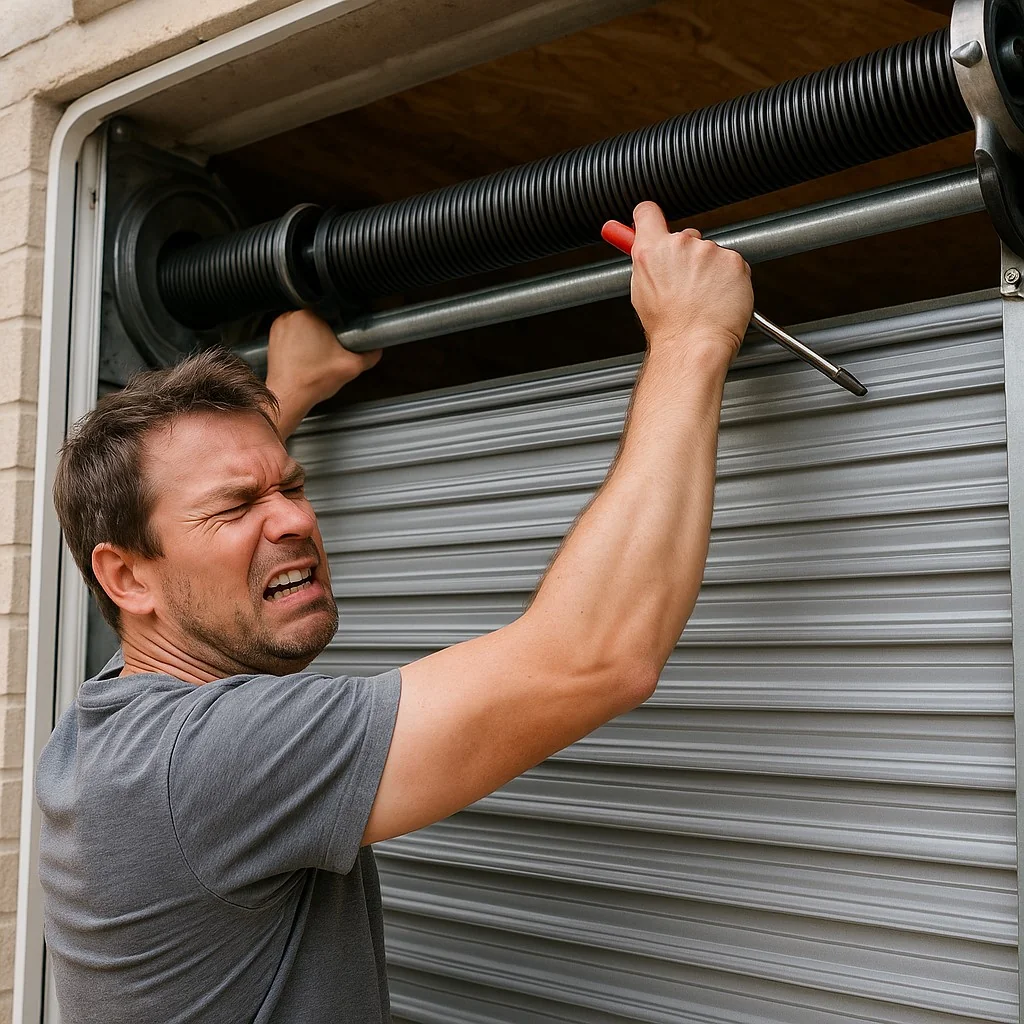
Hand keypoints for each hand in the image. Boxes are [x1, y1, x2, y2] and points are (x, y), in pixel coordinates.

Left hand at [265, 310, 381, 437]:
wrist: (289, 396)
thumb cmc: (312, 381)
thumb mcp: (351, 367)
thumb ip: (369, 356)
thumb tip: (377, 350)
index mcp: (309, 315)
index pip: (331, 312)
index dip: (339, 327)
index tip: (341, 339)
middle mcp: (290, 317)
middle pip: (317, 319)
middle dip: (325, 333)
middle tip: (330, 351)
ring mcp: (279, 326)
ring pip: (304, 326)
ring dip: (312, 336)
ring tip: (317, 354)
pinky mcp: (273, 337)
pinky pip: (292, 333)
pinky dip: (299, 342)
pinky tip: (306, 356)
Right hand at [628, 202, 752, 368]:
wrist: (693, 345)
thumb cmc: (669, 327)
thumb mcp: (641, 292)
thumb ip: (645, 264)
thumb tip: (645, 252)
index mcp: (651, 251)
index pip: (647, 213)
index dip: (648, 218)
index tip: (650, 222)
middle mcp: (680, 245)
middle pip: (686, 237)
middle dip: (688, 256)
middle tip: (686, 285)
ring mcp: (709, 251)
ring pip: (711, 254)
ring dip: (710, 271)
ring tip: (702, 299)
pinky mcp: (734, 261)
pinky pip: (732, 265)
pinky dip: (729, 279)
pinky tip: (717, 299)